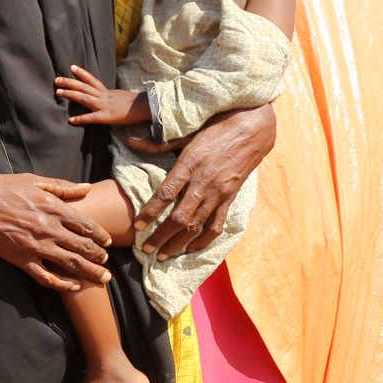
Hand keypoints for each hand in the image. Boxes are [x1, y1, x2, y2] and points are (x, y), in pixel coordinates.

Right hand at [0, 173, 110, 290]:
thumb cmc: (0, 187)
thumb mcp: (33, 181)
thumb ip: (62, 187)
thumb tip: (86, 187)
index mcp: (53, 208)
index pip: (86, 225)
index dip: (100, 235)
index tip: (108, 242)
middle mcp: (49, 229)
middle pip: (83, 247)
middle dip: (99, 257)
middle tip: (107, 263)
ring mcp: (36, 247)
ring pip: (71, 264)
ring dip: (90, 272)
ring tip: (102, 279)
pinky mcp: (21, 260)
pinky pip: (46, 277)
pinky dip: (62, 285)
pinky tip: (72, 287)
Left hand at [54, 65, 148, 126]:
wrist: (145, 107)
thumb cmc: (135, 103)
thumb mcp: (121, 96)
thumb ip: (111, 96)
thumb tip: (106, 96)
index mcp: (107, 91)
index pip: (92, 80)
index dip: (81, 73)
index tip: (71, 67)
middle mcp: (103, 96)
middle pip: (83, 87)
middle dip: (69, 82)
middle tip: (56, 80)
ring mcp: (103, 105)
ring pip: (84, 98)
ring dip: (70, 94)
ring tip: (58, 93)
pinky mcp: (106, 117)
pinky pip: (91, 118)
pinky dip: (81, 119)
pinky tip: (71, 120)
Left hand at [132, 103, 275, 258]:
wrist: (252, 128)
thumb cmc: (216, 127)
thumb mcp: (187, 133)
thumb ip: (158, 143)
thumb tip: (131, 141)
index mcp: (189, 164)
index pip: (165, 194)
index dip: (150, 213)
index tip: (137, 226)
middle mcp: (203, 182)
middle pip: (179, 217)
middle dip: (161, 236)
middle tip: (147, 249)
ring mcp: (218, 193)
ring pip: (196, 225)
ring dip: (179, 243)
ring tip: (164, 255)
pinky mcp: (230, 198)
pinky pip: (217, 225)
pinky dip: (204, 240)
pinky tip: (191, 249)